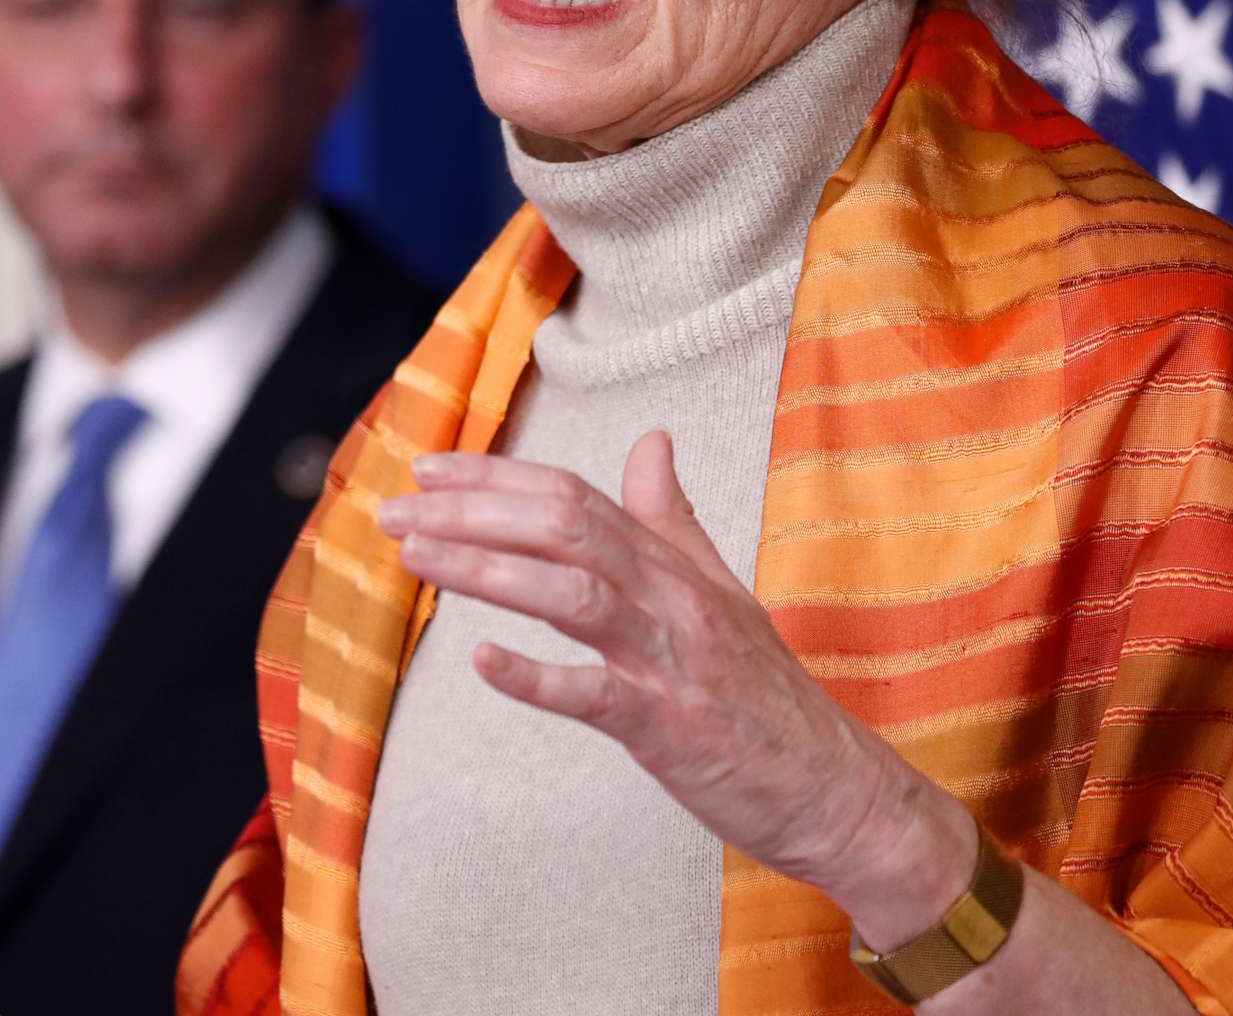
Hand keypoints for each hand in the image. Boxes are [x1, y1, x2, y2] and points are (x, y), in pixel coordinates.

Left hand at [375, 431, 976, 940]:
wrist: (838, 791)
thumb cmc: (769, 697)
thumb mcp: (722, 592)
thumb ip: (672, 519)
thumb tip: (649, 440)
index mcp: (673, 565)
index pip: (572, 496)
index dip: (494, 477)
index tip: (426, 470)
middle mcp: (671, 597)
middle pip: (562, 527)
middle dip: (471, 511)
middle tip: (394, 510)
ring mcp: (671, 660)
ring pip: (571, 591)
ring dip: (486, 568)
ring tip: (416, 557)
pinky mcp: (671, 728)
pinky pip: (596, 694)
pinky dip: (537, 676)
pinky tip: (479, 663)